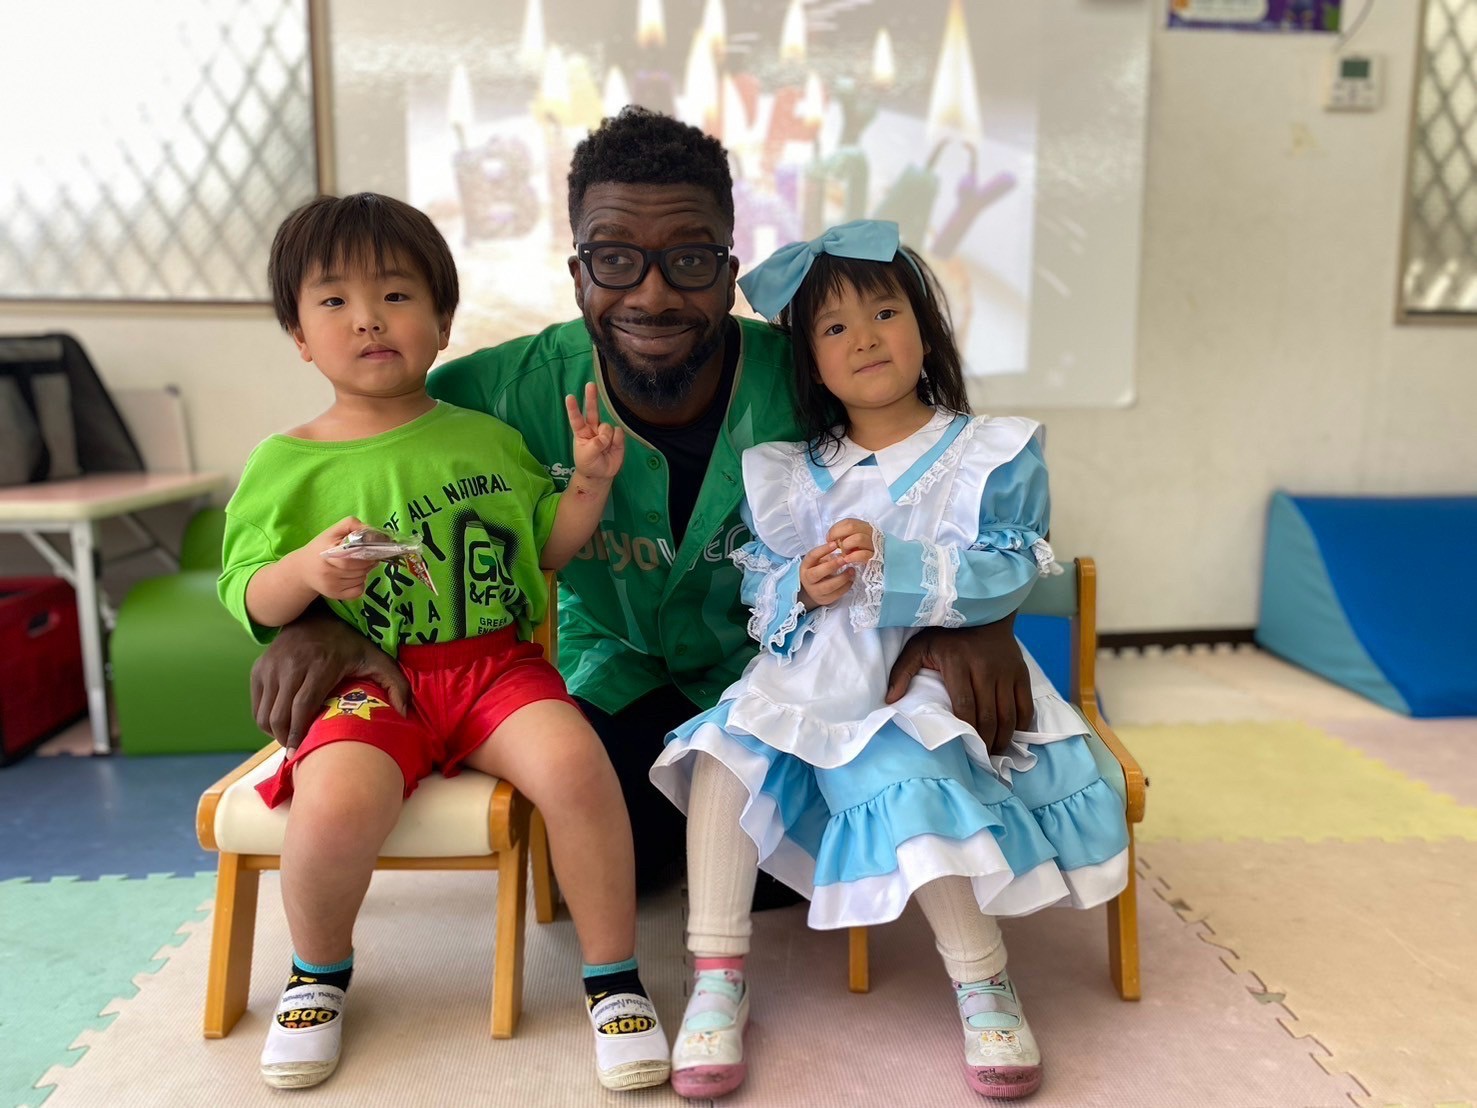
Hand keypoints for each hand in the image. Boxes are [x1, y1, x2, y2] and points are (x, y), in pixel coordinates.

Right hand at [250, 605, 409, 748]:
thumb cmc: (350, 644)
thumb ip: (396, 684)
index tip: (300, 752)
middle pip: (280, 715)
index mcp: (320, 666)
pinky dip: (265, 719)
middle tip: (296, 749)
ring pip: (264, 713)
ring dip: (274, 732)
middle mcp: (291, 665)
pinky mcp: (259, 668)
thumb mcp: (378, 659)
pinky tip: (281, 722)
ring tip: (289, 737)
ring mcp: (271, 666)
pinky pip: (256, 704)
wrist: (318, 616)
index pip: (302, 707)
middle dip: (286, 739)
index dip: (299, 734)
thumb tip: (404, 713)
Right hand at [297, 517, 375, 599]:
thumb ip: (351, 524)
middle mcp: (328, 572)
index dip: (365, 556)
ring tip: (357, 566)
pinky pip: (358, 591)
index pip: (351, 559)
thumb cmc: (321, 548)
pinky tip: (354, 577)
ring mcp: (331, 586)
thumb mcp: (333, 532)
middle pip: (359, 570)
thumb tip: (370, 530)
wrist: (303, 569)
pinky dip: (361, 584)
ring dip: (365, 573)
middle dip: (368, 564)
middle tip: (368, 558)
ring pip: (360, 580)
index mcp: (327, 554)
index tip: (370, 551)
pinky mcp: (335, 595)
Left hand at [566, 382, 624, 481]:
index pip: (576, 418)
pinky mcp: (618, 436)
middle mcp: (593, 427)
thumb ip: (595, 445)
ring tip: (604, 449)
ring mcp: (605, 431)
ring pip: (607, 426)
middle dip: (591, 397)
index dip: (573, 408)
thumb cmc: (588, 463)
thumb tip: (606, 435)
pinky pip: (619, 432)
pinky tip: (613, 447)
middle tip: (590, 384)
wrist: (600, 475)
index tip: (569, 397)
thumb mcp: (586, 456)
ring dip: (606, 437)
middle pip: (592, 410)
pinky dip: (617, 440)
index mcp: (581, 431)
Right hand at [798, 541, 851, 608]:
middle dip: (832, 565)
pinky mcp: (824, 599)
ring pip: (828, 586)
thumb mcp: (818, 561)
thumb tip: (843, 550)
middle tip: (845, 559)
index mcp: (805, 566)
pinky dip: (846, 586)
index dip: (823, 550)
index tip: (835, 544)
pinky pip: (836, 594)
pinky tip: (851, 579)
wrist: (812, 590)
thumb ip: (828, 556)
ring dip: (842, 578)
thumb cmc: (818, 570)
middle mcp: (807, 580)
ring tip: (852, 570)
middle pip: (817, 573)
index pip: (812, 556)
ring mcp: (815, 591)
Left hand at [826, 518, 874, 562]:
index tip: (828, 538)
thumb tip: (830, 538)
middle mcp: (870, 533)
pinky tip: (847, 559)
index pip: (848, 522)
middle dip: (838, 534)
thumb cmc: (859, 552)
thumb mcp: (852, 541)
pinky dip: (853, 556)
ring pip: (858, 538)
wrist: (878, 565)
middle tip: (832, 544)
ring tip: (843, 552)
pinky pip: (864, 554)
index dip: (836, 529)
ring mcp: (873, 545)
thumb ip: (844, 536)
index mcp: (864, 527)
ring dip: (846, 545)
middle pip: (852, 527)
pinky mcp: (874, 557)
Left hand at [885, 617, 1032, 754]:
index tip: (964, 748)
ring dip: (1004, 738)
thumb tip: (890, 700)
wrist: (982, 612)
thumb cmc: (945, 633)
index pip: (965, 706)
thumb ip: (902, 672)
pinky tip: (1012, 734)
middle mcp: (985, 668)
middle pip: (989, 716)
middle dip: (986, 741)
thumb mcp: (918, 646)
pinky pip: (1026, 704)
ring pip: (1009, 714)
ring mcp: (1006, 671)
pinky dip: (1021, 723)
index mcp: (957, 663)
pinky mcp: (1021, 672)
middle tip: (981, 757)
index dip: (967, 731)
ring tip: (995, 750)